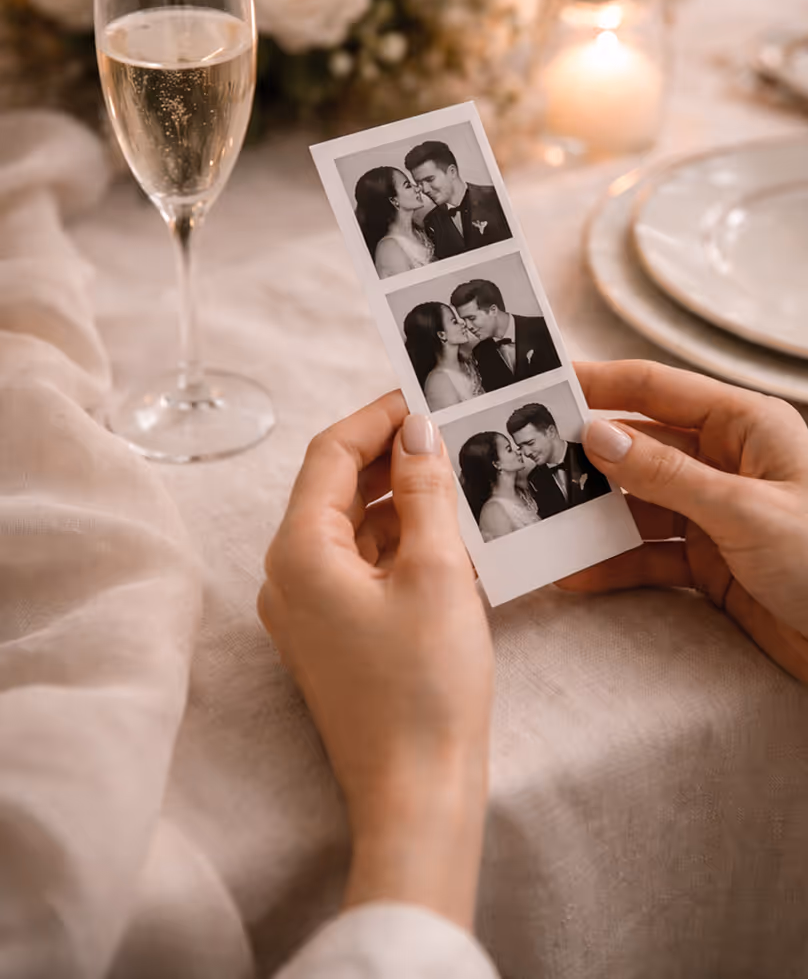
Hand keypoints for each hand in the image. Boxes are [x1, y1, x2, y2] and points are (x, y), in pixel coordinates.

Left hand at [258, 392, 492, 928]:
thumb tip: (419, 431)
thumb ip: (425, 491)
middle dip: (393, 455)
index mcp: (298, 550)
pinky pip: (364, 567)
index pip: (329, 454)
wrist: (416, 791)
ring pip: (355, 528)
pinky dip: (402, 543)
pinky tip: (451, 532)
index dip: (377, 416)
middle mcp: (289, 575)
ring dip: (403, 499)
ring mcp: (309, 609)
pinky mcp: (335, 635)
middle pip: (337, 488)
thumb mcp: (436, 572)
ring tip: (460, 474)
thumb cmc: (426, 684)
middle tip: (451, 429)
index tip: (424, 392)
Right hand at [561, 361, 807, 681]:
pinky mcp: (707, 561)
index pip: (656, 390)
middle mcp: (725, 462)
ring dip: (593, 516)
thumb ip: (666, 474)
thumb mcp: (743, 511)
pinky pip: (648, 555)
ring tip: (543, 522)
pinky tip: (577, 572)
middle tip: (529, 462)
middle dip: (586, 458)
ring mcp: (713, 512)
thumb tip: (597, 437)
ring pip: (636, 504)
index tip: (545, 383)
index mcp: (744, 426)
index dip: (600, 384)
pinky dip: (614, 564)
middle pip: (638, 448)